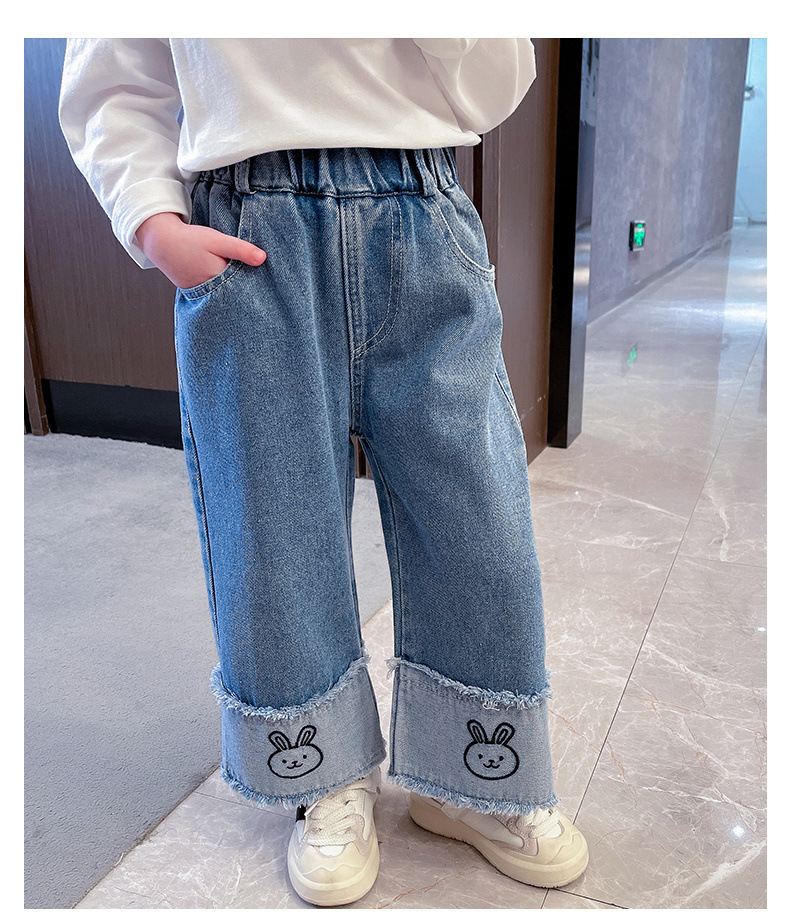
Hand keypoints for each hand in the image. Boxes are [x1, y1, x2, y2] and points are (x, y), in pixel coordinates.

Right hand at [135, 211, 265, 288]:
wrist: (161, 242)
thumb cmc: (190, 240)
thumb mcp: (217, 240)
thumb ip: (240, 249)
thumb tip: (263, 258)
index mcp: (218, 281)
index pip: (244, 288)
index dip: (257, 286)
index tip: (270, 287)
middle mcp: (209, 292)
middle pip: (236, 294)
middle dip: (247, 291)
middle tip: (264, 294)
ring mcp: (201, 294)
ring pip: (225, 295)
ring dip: (235, 291)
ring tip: (249, 290)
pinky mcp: (196, 291)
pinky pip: (214, 293)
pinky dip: (222, 289)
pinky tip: (229, 284)